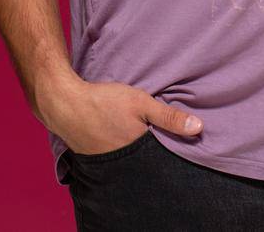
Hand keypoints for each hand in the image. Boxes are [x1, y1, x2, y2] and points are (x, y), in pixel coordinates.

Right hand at [36, 75, 202, 155]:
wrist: (64, 104)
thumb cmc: (104, 101)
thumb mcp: (141, 103)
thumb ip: (170, 117)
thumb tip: (199, 128)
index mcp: (138, 150)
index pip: (163, 157)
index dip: (173, 151)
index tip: (182, 146)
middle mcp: (124, 161)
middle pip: (147, 160)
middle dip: (155, 153)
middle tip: (159, 141)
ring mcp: (108, 162)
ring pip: (132, 160)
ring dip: (138, 152)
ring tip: (140, 139)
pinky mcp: (96, 158)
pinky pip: (116, 158)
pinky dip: (122, 150)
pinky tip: (122, 139)